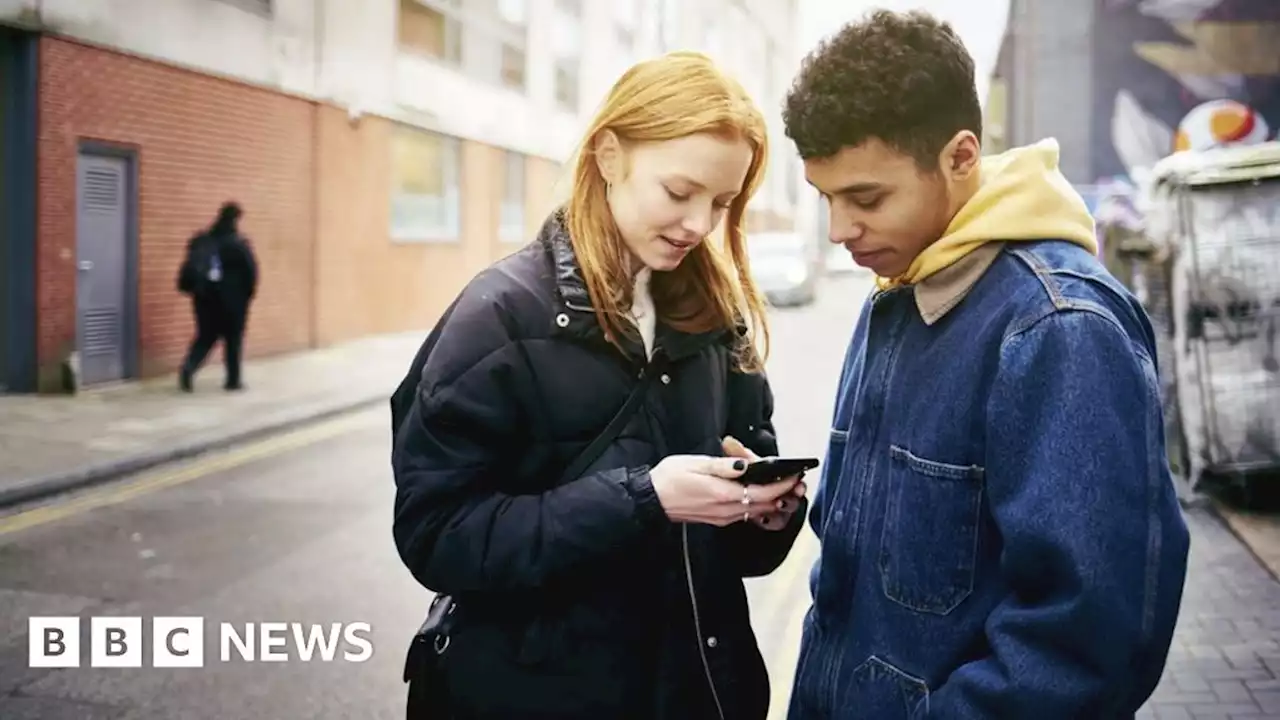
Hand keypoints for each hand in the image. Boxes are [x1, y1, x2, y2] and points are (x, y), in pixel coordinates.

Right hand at [649, 454, 797, 526]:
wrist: (651, 500)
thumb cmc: (669, 478)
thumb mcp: (695, 463)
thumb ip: (723, 466)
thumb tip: (745, 465)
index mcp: (722, 493)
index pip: (762, 493)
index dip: (782, 485)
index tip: (795, 475)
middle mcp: (726, 510)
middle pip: (764, 505)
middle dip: (783, 494)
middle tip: (797, 482)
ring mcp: (722, 517)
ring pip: (757, 511)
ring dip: (772, 501)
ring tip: (785, 487)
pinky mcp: (718, 520)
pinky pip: (745, 514)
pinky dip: (758, 505)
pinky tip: (762, 495)